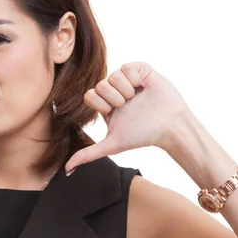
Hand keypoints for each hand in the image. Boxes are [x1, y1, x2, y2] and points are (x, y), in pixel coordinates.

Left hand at [65, 62, 189, 172]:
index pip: (90, 95)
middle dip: (114, 98)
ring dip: (125, 90)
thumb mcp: (112, 145)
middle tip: (128, 105)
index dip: (101, 104)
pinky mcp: (141, 70)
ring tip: (137, 98)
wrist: (170, 127)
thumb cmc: (142, 136)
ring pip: (113, 75)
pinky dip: (134, 79)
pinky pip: (126, 67)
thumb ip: (88, 154)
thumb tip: (67, 170)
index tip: (114, 112)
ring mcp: (128, 79)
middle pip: (100, 85)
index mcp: (106, 104)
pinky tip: (144, 87)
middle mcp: (115, 91)